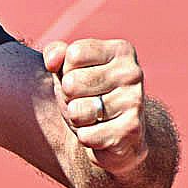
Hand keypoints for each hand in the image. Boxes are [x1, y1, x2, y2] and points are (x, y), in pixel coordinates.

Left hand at [43, 38, 146, 175]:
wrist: (118, 134)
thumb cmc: (88, 93)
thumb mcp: (69, 68)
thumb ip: (56, 53)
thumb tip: (52, 62)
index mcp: (121, 50)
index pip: (73, 54)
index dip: (66, 70)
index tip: (80, 77)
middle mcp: (132, 73)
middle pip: (71, 83)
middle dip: (68, 97)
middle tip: (84, 100)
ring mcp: (135, 101)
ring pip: (76, 111)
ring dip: (76, 118)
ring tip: (92, 116)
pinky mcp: (132, 130)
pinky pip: (87, 135)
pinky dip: (86, 137)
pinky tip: (101, 132)